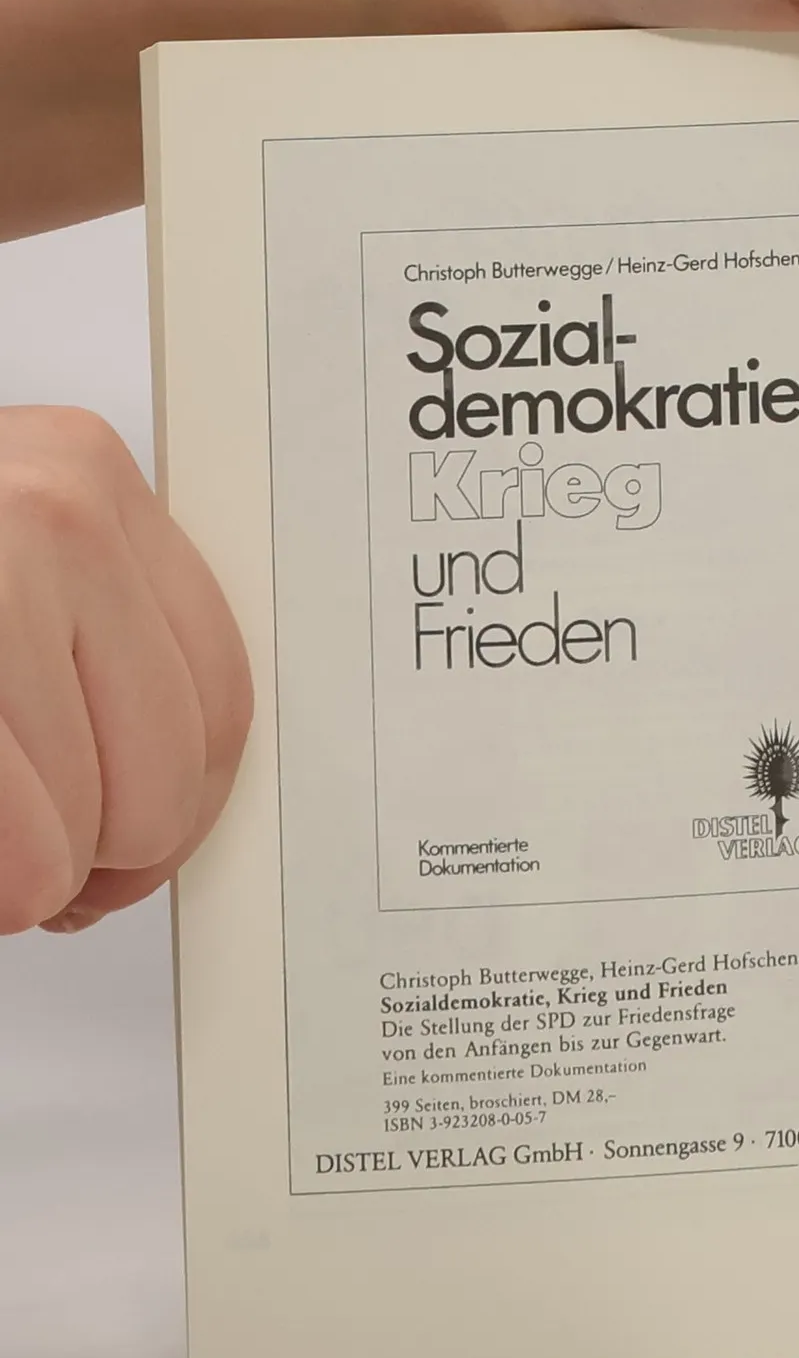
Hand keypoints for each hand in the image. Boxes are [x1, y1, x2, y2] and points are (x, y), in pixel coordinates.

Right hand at [0, 407, 250, 933]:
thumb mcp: (5, 572)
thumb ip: (88, 648)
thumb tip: (180, 780)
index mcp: (83, 479)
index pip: (219, 694)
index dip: (182, 805)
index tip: (138, 844)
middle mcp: (45, 511)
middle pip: (162, 776)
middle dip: (104, 856)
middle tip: (41, 872)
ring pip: (77, 831)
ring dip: (26, 878)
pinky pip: (17, 853)